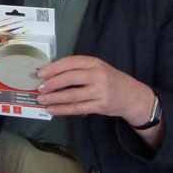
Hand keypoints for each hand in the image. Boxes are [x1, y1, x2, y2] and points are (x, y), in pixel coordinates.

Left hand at [36, 56, 154, 125]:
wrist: (132, 96)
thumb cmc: (110, 81)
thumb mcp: (97, 69)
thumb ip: (79, 70)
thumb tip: (51, 74)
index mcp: (94, 62)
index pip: (70, 62)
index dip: (53, 68)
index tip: (41, 73)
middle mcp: (98, 75)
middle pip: (70, 78)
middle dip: (52, 84)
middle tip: (40, 88)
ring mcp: (101, 91)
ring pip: (72, 95)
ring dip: (54, 98)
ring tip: (42, 100)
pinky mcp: (101, 105)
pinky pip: (78, 108)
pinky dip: (62, 109)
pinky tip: (53, 109)